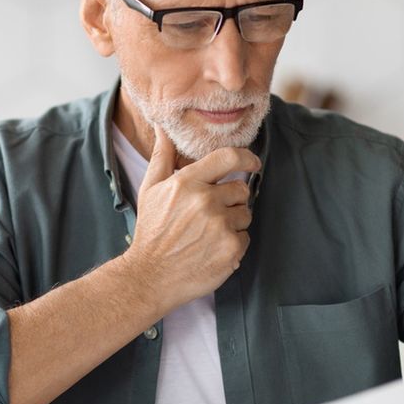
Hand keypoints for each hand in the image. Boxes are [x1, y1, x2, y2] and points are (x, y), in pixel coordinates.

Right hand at [122, 123, 260, 309]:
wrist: (150, 276)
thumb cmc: (152, 230)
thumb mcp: (151, 189)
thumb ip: (162, 156)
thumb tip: (163, 128)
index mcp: (187, 182)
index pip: (228, 158)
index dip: (247, 158)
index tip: (252, 163)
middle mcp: (205, 201)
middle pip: (241, 190)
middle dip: (230, 200)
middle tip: (209, 214)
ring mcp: (219, 226)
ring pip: (245, 214)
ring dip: (233, 222)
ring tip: (208, 233)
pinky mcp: (230, 249)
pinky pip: (245, 237)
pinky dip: (233, 243)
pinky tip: (212, 249)